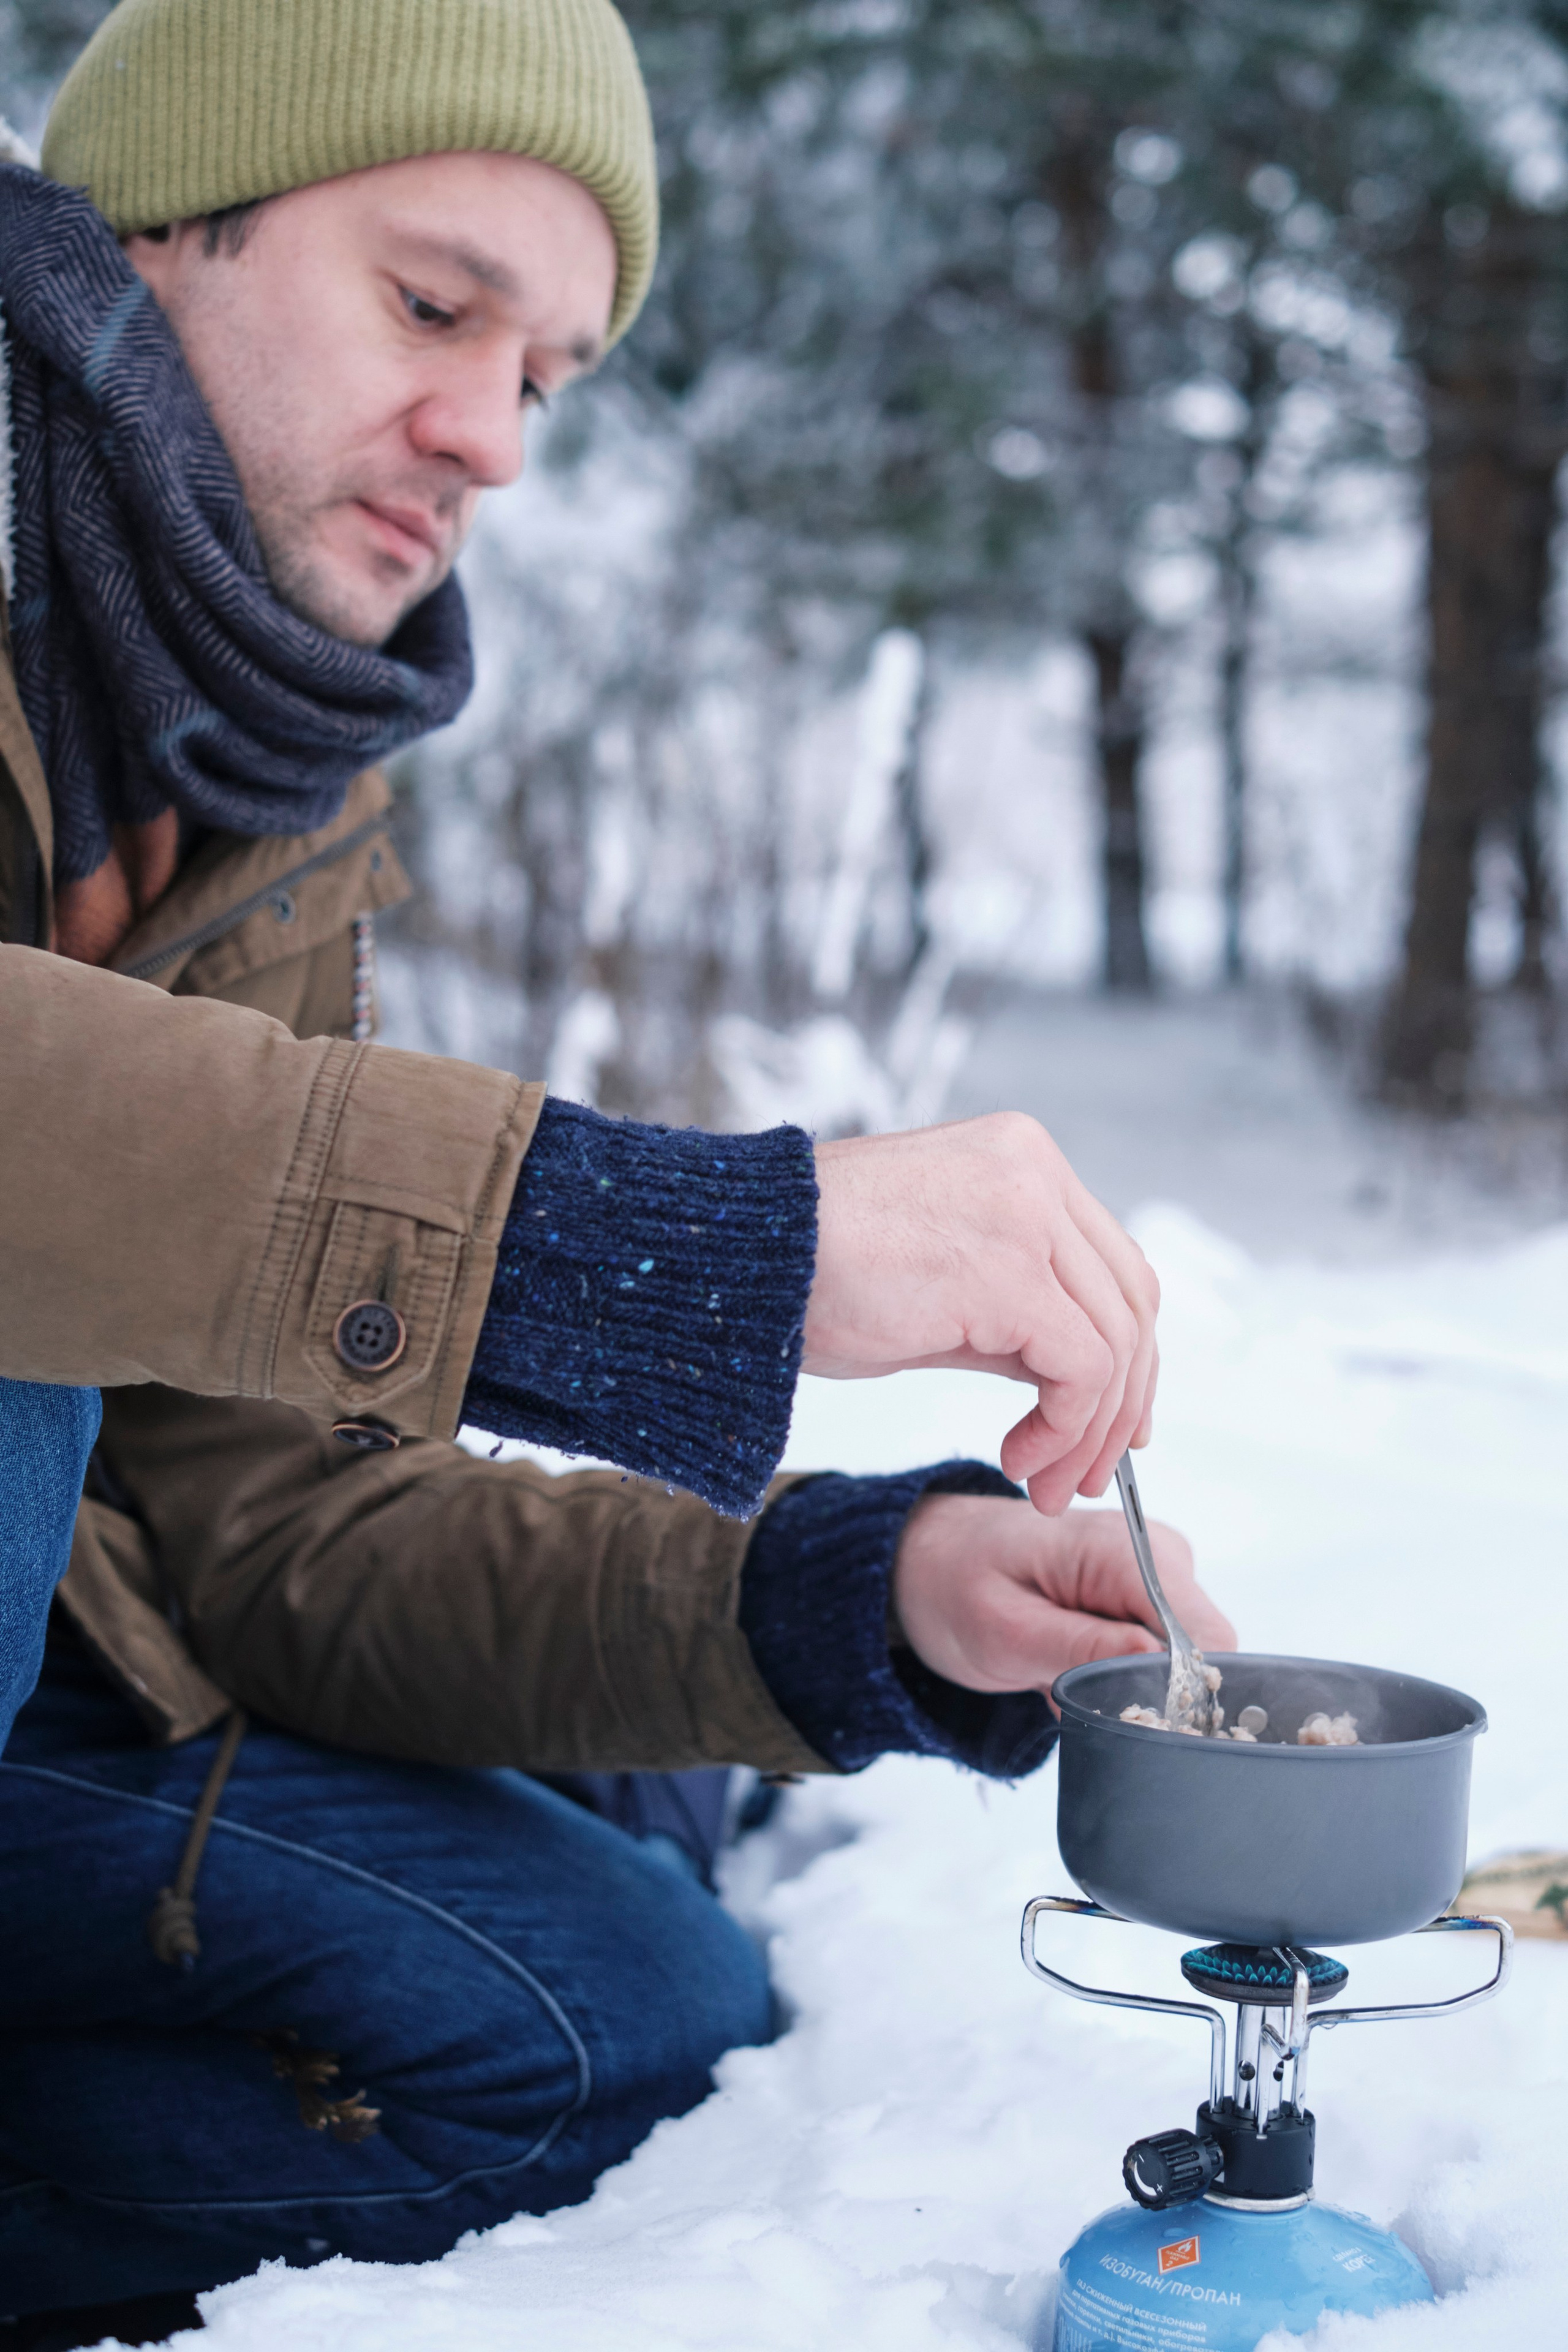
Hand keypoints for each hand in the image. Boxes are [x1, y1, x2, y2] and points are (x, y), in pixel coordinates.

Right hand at [805, 1113, 1158, 1511]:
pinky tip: (1018, 1457)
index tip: (1109, 1426)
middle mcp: (1034, 1169)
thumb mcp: (937, 1290)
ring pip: (1114, 1340)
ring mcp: (1027, 1212)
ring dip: (1089, 1432)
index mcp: (1019, 1159)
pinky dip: (1064, 1427)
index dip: (1126, 1354)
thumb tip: (1074, 1378)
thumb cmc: (808, 1275)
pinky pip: (1081, 1367)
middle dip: (1121, 1402)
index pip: (1111, 1264)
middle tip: (1088, 1475)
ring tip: (1045, 1484)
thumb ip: (1012, 1316)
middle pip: (1130, 1299)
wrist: (733, 1259)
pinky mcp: (1009, 1270)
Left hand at [891, 1494, 1235, 1704]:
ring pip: (1181, 1662)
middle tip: (1066, 1688)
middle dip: (1144, 1691)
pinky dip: (1112, 1674)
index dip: (1181, 1690)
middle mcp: (1157, 1554)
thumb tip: (1163, 1665)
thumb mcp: (1003, 1629)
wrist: (935, 1556)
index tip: (1126, 1712)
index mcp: (1124, 1550)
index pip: (1207, 1636)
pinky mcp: (1146, 1596)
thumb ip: (1082, 1647)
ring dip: (1120, 1685)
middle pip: (1203, 1653)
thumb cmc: (956, 1583)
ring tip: (1054, 1670)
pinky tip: (1064, 1663)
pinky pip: (1158, 1654)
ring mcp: (1156, 1574)